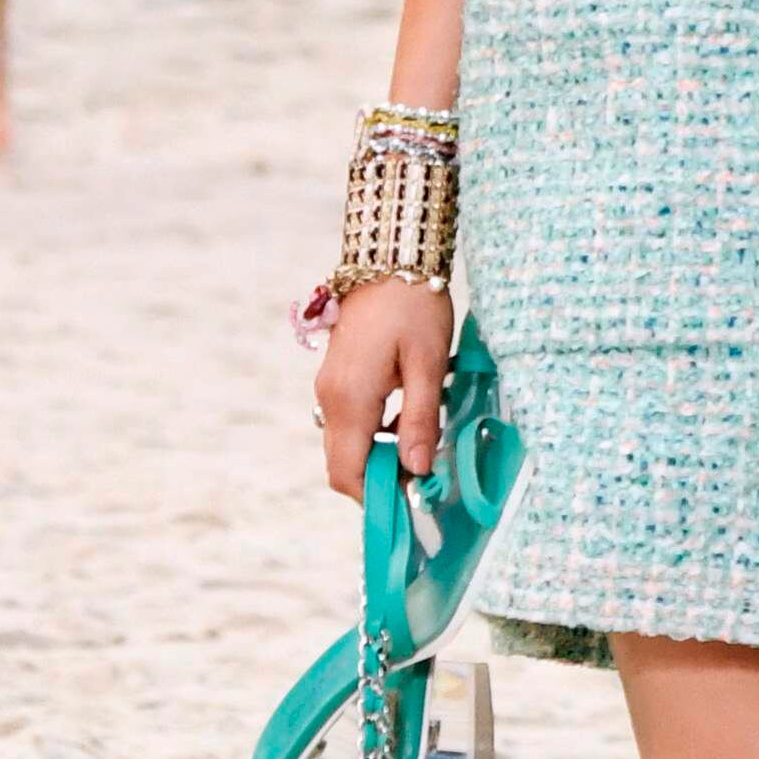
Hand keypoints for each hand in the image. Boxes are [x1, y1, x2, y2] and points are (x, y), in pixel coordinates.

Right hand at [314, 278, 452, 495]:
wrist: (390, 256)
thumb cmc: (413, 305)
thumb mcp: (428, 363)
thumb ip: (421, 419)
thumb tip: (419, 470)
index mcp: (350, 399)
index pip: (348, 474)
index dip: (377, 498)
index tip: (415, 502)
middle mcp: (330, 398)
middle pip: (344, 464)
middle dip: (381, 481)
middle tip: (426, 481)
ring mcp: (331, 386)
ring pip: (347, 444)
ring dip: (381, 457)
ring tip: (425, 449)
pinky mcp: (338, 376)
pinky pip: (351, 422)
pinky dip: (376, 435)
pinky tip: (410, 419)